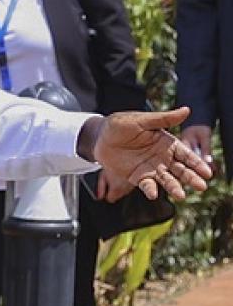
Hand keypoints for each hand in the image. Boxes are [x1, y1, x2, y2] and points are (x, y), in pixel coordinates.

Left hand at [90, 107, 212, 200]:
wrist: (99, 137)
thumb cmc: (121, 124)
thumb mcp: (142, 120)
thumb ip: (164, 119)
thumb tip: (187, 110)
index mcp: (167, 143)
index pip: (186, 154)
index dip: (196, 163)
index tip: (206, 172)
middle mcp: (162, 157)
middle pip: (180, 169)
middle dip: (191, 178)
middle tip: (202, 186)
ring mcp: (151, 168)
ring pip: (167, 179)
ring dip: (174, 187)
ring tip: (181, 195)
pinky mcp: (138, 176)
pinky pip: (146, 184)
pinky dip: (150, 190)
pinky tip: (153, 194)